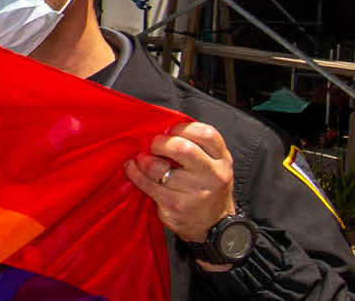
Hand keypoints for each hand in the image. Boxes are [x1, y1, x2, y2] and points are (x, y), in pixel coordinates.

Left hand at [124, 122, 237, 246]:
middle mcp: (212, 175)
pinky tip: (132, 169)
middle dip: (160, 143)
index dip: (182, 127)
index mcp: (222, 161)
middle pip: (182, 148)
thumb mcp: (214, 165)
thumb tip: (163, 127)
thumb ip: (197, 145)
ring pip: (159, 167)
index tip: (170, 131)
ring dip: (144, 160)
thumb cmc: (208, 188)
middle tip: (154, 146)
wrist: (214, 227)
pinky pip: (147, 184)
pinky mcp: (175, 205)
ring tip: (142, 160)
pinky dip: (134, 173)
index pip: (206, 134)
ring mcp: (195, 192)